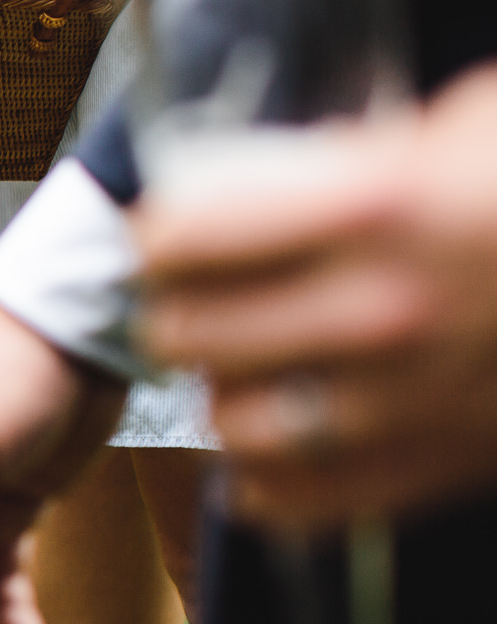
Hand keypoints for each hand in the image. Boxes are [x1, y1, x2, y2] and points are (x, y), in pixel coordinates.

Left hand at [138, 63, 496, 525]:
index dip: (157, 236)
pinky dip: (268, 483)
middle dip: (173, 313)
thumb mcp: (468, 125)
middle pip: (194, 334)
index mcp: (381, 204)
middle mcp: (386, 309)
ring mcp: (415, 397)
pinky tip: (263, 454)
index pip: (191, 236)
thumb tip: (264, 168)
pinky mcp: (449, 462)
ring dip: (221, 394)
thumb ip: (359, 154)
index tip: (159, 233)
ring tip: (228, 369)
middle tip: (180, 299)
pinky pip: (309, 499)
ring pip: (240, 424)